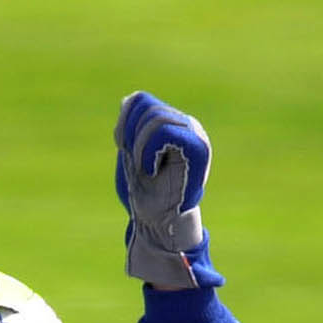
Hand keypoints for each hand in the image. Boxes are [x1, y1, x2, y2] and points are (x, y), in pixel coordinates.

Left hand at [115, 91, 220, 289]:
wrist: (157, 222)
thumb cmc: (145, 194)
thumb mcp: (131, 154)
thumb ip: (130, 127)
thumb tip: (129, 100)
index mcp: (173, 124)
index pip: (141, 100)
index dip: (124, 123)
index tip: (125, 150)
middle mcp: (188, 125)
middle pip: (146, 106)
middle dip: (130, 137)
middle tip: (139, 165)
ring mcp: (195, 134)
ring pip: (155, 118)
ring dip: (139, 148)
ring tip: (147, 170)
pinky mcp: (198, 147)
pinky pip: (164, 131)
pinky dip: (149, 151)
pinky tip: (153, 170)